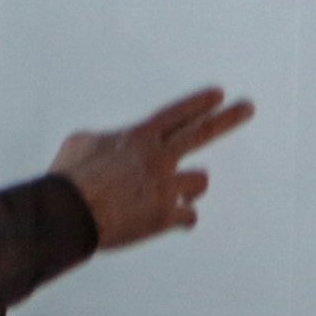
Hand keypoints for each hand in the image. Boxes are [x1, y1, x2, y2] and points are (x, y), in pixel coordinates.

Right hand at [52, 89, 254, 251]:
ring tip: (171, 195)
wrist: (67, 213)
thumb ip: (107, 138)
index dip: (198, 104)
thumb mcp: (81, 142)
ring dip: (188, 189)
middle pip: (201, 133)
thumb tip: (114, 141)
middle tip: (248, 107)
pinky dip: (182, 219)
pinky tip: (174, 221)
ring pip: (199, 182)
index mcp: (138, 139)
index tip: (219, 94)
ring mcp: (167, 186)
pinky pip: (189, 216)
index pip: (175, 115)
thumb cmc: (68, 177)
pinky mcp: (167, 214)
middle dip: (228, 118)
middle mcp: (159, 158)